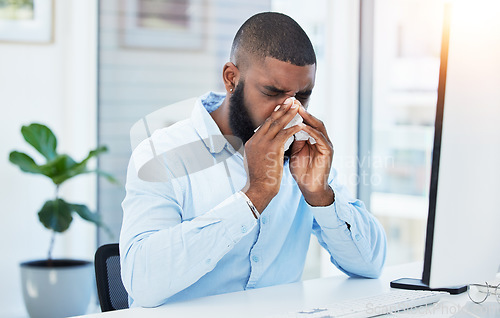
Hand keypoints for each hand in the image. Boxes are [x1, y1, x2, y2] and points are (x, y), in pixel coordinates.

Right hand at [242, 98, 304, 212]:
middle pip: (269, 120)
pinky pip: (284, 134)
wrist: (259, 189)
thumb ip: (258, 151)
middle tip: (290, 99)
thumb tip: (262, 147)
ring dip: (288, 114)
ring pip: (277, 124)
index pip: (264, 125)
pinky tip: (301, 124)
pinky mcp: (272, 149)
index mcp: (251, 143)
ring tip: (297, 106)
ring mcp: (262, 144)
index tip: (281, 107)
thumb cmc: (260, 179)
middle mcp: (255, 140)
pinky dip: (293, 128)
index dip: (274, 115)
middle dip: (281, 109)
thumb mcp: (255, 161)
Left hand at [289, 105, 334, 205]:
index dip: (297, 113)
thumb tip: (285, 127)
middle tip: (292, 101)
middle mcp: (321, 139)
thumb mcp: (295, 151)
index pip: (306, 121)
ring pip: (318, 126)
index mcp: (313, 138)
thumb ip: (293, 139)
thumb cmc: (301, 170)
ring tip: (297, 109)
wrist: (309, 187)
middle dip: (303, 111)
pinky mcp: (328, 151)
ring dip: (307, 117)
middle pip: (313, 120)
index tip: (286, 105)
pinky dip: (310, 131)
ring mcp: (326, 144)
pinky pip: (319, 137)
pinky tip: (301, 126)